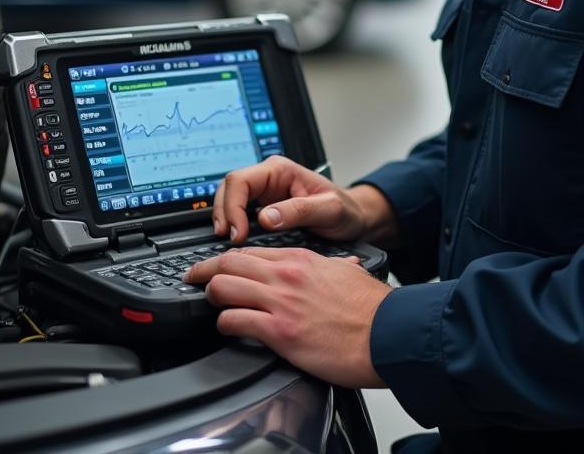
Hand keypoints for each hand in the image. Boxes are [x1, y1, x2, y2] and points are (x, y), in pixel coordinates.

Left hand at [184, 246, 392, 387]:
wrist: (387, 333)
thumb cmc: (371, 308)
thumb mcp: (349, 272)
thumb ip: (335, 267)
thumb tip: (340, 265)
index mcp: (300, 259)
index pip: (250, 251)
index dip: (228, 258)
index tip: (218, 266)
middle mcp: (286, 275)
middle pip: (229, 263)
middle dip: (206, 271)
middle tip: (196, 279)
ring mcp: (280, 302)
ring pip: (224, 287)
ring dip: (211, 296)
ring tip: (210, 303)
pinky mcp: (279, 332)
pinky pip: (235, 321)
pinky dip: (224, 324)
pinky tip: (226, 327)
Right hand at [213, 155, 396, 245]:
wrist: (355, 218)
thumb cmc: (346, 210)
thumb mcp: (330, 210)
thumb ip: (300, 211)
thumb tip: (266, 218)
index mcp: (280, 170)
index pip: (240, 180)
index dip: (233, 207)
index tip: (238, 233)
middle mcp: (269, 178)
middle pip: (229, 187)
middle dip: (223, 212)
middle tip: (228, 239)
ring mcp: (265, 192)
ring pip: (230, 197)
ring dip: (224, 217)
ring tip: (227, 240)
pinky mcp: (265, 207)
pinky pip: (239, 210)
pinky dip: (232, 223)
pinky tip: (236, 240)